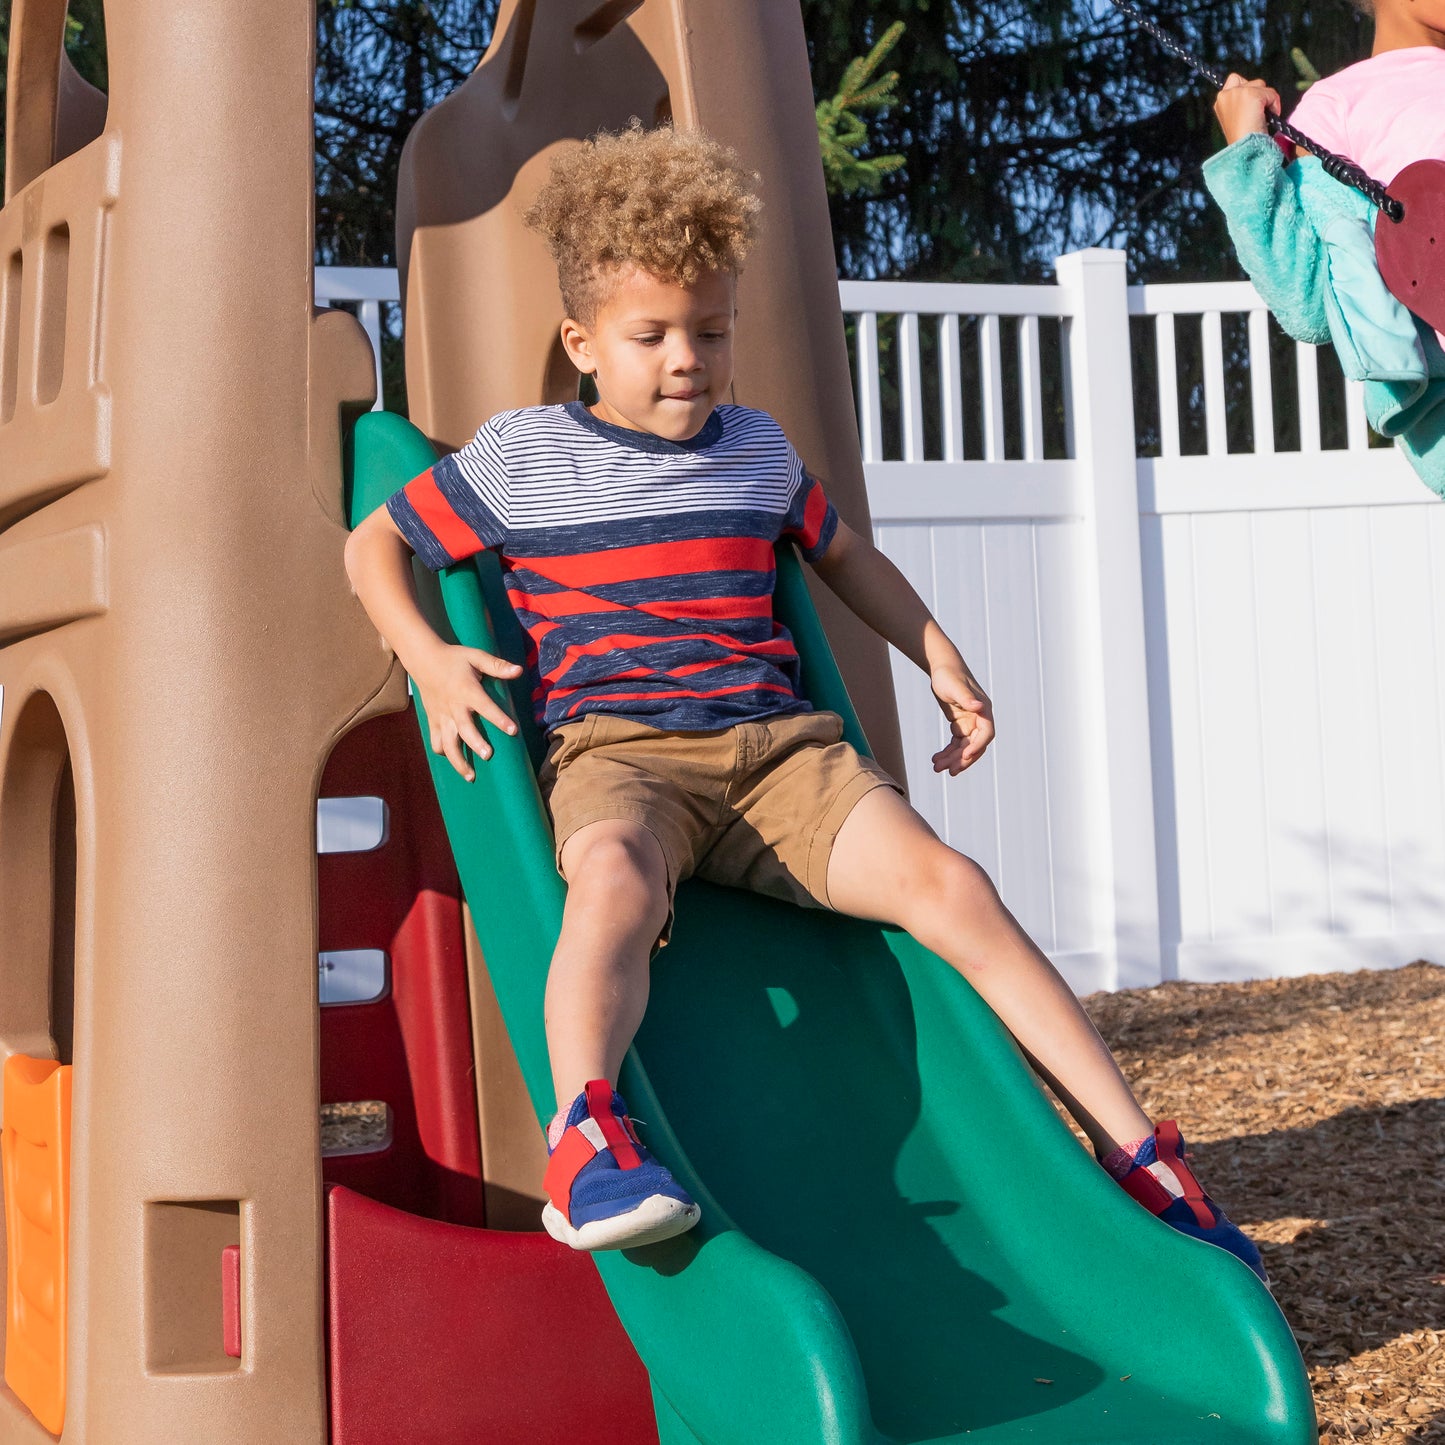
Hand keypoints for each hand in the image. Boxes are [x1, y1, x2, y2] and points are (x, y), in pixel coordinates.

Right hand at [410, 643, 522, 780]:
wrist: (423, 659)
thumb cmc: (454, 658)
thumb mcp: (476, 656)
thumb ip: (497, 666)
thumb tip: (519, 671)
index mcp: (466, 690)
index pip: (485, 706)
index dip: (499, 719)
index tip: (513, 731)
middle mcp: (453, 706)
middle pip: (464, 729)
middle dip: (475, 743)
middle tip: (487, 755)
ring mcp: (441, 716)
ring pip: (447, 743)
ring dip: (457, 760)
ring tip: (470, 776)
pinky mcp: (432, 720)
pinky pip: (436, 740)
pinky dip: (442, 751)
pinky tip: (452, 759)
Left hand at [930, 663, 993, 773]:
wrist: (942, 667)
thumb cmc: (948, 674)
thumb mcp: (955, 686)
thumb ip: (967, 698)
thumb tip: (980, 707)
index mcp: (983, 710)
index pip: (986, 733)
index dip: (977, 746)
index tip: (964, 756)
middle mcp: (980, 718)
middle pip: (975, 745)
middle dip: (963, 759)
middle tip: (949, 771)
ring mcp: (971, 722)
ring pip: (965, 747)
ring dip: (953, 759)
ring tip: (937, 767)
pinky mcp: (961, 724)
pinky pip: (957, 743)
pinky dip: (948, 752)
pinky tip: (936, 758)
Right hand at [1214, 73, 1280, 145]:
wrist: (1243, 150)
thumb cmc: (1243, 140)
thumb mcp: (1238, 118)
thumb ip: (1242, 102)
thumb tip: (1260, 96)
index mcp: (1220, 101)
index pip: (1234, 80)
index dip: (1247, 89)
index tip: (1250, 107)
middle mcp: (1224, 95)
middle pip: (1252, 82)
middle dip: (1259, 95)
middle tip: (1255, 115)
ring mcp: (1236, 93)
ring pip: (1261, 85)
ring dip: (1267, 100)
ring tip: (1261, 118)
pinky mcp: (1250, 94)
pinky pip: (1270, 93)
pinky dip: (1274, 105)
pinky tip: (1266, 119)